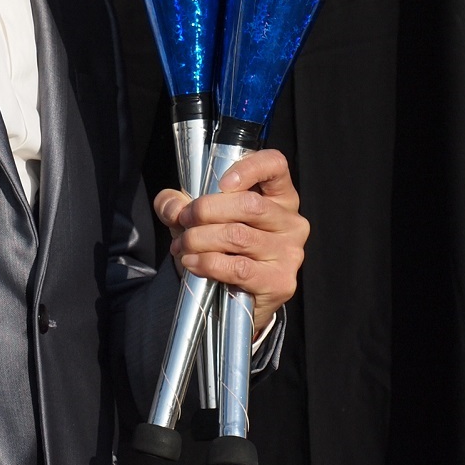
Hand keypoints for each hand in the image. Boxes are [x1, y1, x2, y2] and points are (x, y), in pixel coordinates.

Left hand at [154, 148, 307, 335]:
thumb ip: (176, 204)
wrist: (231, 299)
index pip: (275, 165)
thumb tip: (173, 206)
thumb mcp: (195, 219)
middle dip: (205, 210)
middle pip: (249, 204)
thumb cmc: (220, 248)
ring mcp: (289, 253)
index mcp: (278, 196)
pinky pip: (238, 267)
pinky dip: (207, 263)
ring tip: (183, 246)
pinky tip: (193, 263)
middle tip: (184, 221)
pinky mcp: (280, 282)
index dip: (249, 167)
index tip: (221, 183)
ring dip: (199, 240)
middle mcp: (291, 221)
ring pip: (238, 236)